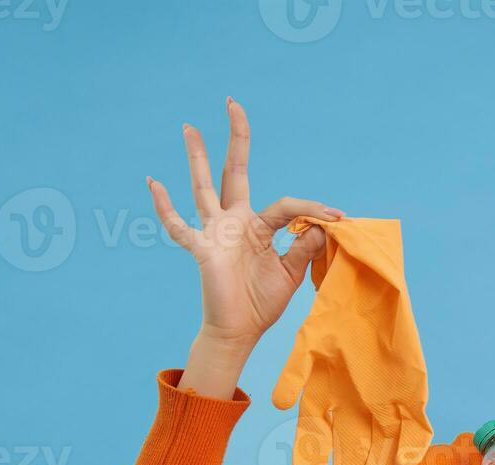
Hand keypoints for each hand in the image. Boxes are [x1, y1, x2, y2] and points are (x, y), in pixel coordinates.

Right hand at [146, 96, 342, 352]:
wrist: (238, 332)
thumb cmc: (261, 303)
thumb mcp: (291, 273)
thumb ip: (304, 247)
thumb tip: (324, 224)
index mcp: (257, 227)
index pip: (287, 206)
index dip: (313, 208)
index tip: (340, 217)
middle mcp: (233, 222)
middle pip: (232, 171)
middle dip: (235, 139)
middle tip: (232, 103)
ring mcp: (215, 232)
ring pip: (203, 186)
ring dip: (196, 156)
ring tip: (189, 126)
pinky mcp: (202, 249)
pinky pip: (179, 225)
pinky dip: (165, 206)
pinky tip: (154, 182)